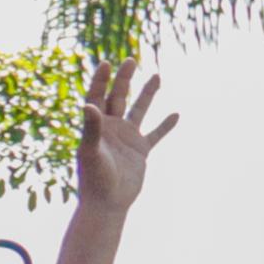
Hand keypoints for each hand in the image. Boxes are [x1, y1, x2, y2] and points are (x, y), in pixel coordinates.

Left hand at [73, 56, 176, 215]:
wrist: (107, 204)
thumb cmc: (94, 179)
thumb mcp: (92, 151)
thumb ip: (91, 128)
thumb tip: (88, 105)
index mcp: (96, 127)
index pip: (97, 97)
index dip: (100, 80)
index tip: (106, 63)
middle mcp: (111, 129)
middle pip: (118, 97)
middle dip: (124, 79)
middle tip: (131, 60)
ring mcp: (127, 139)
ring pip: (139, 111)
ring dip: (147, 94)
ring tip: (157, 75)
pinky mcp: (140, 151)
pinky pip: (155, 135)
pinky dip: (165, 126)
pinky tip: (175, 114)